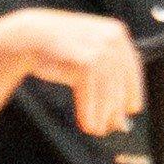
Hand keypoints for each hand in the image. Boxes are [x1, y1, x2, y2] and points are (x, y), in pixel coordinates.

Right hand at [7, 8, 149, 137]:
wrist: (29, 36)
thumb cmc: (58, 45)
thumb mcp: (88, 49)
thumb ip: (106, 71)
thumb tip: (122, 109)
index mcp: (117, 33)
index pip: (132, 69)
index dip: (133, 91)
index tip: (132, 108)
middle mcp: (112, 40)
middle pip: (120, 83)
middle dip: (116, 108)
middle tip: (115, 126)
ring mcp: (99, 50)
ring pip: (107, 92)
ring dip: (103, 115)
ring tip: (98, 130)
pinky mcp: (84, 62)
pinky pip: (90, 95)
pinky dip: (89, 113)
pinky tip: (88, 125)